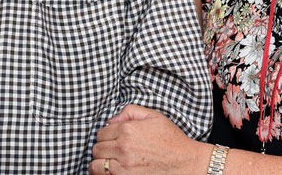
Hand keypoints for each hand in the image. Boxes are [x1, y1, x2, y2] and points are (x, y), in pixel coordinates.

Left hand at [89, 104, 209, 174]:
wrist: (185, 163)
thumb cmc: (171, 140)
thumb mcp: (154, 116)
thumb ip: (130, 112)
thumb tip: (111, 120)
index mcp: (128, 130)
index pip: (101, 132)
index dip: (105, 135)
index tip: (111, 139)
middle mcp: (123, 148)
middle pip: (97, 148)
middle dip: (102, 148)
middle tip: (111, 150)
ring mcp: (124, 166)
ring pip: (96, 164)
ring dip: (99, 162)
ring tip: (108, 161)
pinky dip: (103, 173)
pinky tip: (111, 170)